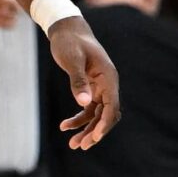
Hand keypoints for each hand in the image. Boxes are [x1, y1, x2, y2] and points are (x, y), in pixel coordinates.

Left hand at [50, 17, 121, 149]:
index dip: (105, 124)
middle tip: (80, 146)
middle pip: (106, 115)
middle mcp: (108, 84)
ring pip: (97, 115)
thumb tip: (84, 103)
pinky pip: (88, 109)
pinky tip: (65, 126)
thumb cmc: (70, 42)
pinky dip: (79, 119)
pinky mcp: (90, 89)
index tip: (94, 138)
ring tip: (73, 144)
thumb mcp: (72, 59)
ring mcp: (100, 88)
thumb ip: (78, 80)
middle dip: (95, 132)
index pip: (112, 106)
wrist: (66, 30)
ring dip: (86, 129)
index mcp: (108, 77)